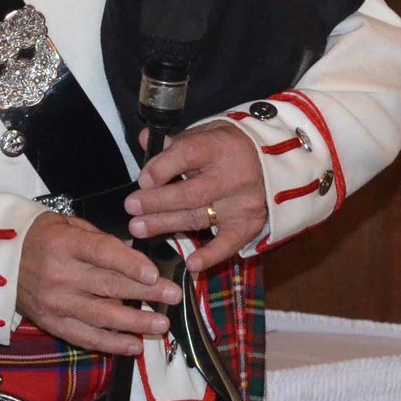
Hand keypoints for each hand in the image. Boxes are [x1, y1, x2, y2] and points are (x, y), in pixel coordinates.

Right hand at [14, 211, 176, 356]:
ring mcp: (54, 302)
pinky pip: (85, 337)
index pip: (101, 254)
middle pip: (108, 286)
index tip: (154, 273)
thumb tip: (136, 259)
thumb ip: (100, 241)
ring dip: (135, 322)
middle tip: (173, 296)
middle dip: (146, 293)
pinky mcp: (51, 323)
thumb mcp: (67, 225)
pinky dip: (111, 343)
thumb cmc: (40, 237)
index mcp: (62, 244)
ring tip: (161, 324)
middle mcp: (58, 274)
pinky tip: (134, 345)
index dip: (129, 264)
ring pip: (101, 316)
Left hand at [126, 122, 265, 272]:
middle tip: (131, 207)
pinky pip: (229, 243)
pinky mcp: (249, 224)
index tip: (143, 180)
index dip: (161, 169)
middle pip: (189, 193)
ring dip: (165, 224)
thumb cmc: (225, 148)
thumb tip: (144, 140)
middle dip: (156, 202)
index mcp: (219, 146)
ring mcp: (242, 202)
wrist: (269, 161)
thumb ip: (172, 144)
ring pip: (198, 217)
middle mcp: (233, 176)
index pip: (186, 155)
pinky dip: (211, 255)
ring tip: (139, 227)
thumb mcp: (202, 136)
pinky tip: (191, 263)